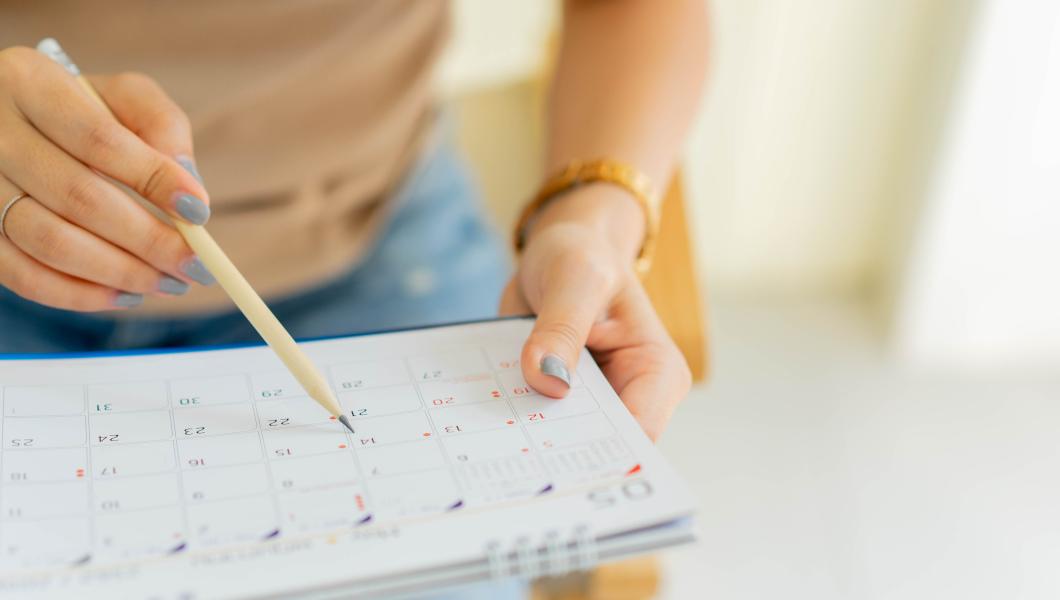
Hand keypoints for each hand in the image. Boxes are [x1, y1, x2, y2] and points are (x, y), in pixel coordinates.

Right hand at [0, 46, 212, 311]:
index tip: (199, 212)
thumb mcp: (122, 97)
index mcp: (29, 83)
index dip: (153, 179)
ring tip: (169, 283)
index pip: (97, 139)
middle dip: (148, 240)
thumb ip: (161, 126)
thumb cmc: (81, 110)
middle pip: (77, 197)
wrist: (12, 126)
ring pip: (50, 242)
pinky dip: (81, 294)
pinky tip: (126, 294)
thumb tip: (189, 188)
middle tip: (196, 265)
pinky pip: (22, 276)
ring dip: (121, 272)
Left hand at [499, 190, 691, 439]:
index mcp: (657, 373)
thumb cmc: (582, 255)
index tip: (551, 466)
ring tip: (484, 443)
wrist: (560, 251)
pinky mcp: (556, 401)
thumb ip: (562, 328)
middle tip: (505, 459)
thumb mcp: (575, 278)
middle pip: (596, 447)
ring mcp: (591, 403)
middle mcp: (630, 396)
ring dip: (524, 441)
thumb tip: (547, 381)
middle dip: (556, 455)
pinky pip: (532, 423)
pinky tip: (476, 421)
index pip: (636, 434)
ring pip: (559, 443)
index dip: (599, 456)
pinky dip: (507, 420)